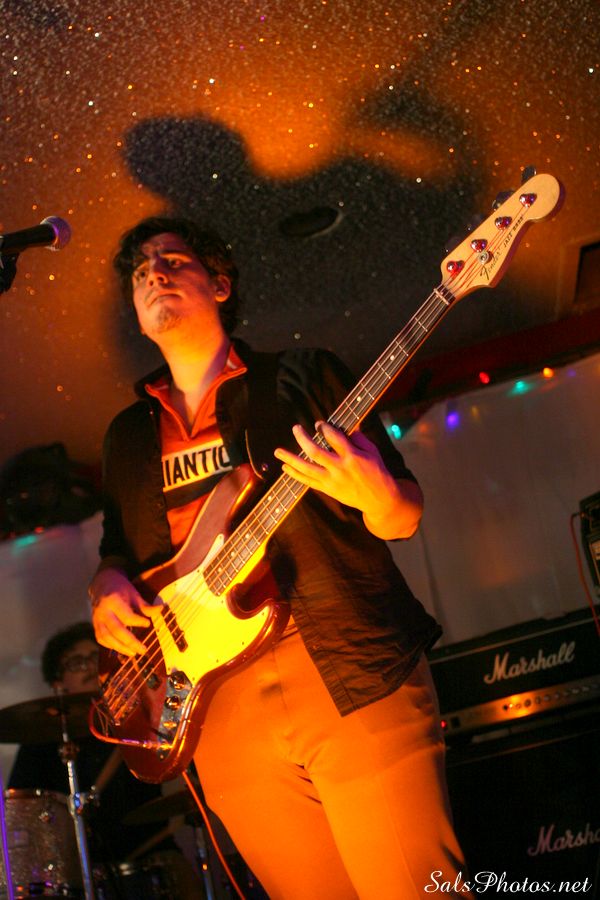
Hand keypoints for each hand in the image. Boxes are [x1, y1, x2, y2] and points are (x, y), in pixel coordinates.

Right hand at [89, 567, 156, 655]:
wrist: (101, 583)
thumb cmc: (120, 589)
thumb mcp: (134, 594)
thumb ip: (145, 605)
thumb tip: (160, 610)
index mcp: (114, 601)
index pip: (126, 616)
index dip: (138, 621)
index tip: (148, 624)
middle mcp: (103, 611)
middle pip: (116, 630)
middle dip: (130, 642)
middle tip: (143, 650)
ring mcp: (96, 619)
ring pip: (106, 637)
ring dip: (120, 648)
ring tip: (134, 653)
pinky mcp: (94, 625)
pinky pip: (101, 639)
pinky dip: (111, 646)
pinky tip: (122, 648)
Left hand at [274, 422, 422, 538]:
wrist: (378, 499)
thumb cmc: (377, 472)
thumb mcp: (373, 452)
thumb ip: (359, 438)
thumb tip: (347, 426)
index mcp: (353, 456)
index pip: (334, 438)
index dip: (324, 428)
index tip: (318, 424)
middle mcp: (340, 468)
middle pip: (315, 452)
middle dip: (302, 438)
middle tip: (295, 428)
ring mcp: (332, 481)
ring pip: (307, 468)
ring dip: (290, 459)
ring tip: (278, 451)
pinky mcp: (328, 490)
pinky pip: (308, 482)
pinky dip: (295, 474)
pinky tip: (285, 467)